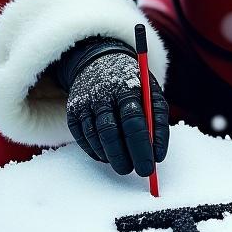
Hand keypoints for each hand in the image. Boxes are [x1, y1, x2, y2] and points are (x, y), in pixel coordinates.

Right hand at [58, 39, 168, 175]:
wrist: (100, 61)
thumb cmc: (133, 83)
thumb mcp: (151, 92)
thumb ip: (158, 120)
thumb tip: (157, 155)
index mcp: (127, 88)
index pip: (134, 121)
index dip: (143, 147)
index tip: (151, 165)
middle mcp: (103, 95)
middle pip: (111, 132)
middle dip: (125, 157)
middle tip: (138, 171)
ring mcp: (85, 103)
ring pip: (96, 138)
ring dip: (112, 156)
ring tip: (125, 164)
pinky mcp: (73, 112)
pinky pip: (83, 139)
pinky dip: (97, 152)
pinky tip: (108, 156)